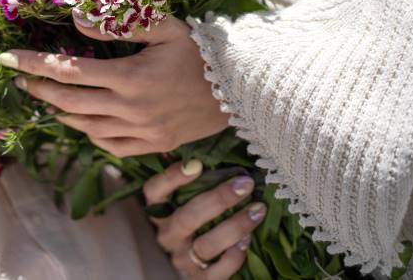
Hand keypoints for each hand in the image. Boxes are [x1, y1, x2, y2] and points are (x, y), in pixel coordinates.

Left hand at [0, 16, 226, 156]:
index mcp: (129, 76)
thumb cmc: (202, 51)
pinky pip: (110, 146)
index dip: (32, 64)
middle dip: (38, 89)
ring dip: (60, 111)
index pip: (67, 70)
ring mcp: (141, 132)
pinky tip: (82, 122)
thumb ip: (119, 22)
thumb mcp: (164, 26)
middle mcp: (130, 109)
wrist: (243, 89)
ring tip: (46, 98)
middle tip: (20, 79)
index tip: (6, 59)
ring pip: (85, 127)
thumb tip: (76, 20)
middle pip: (68, 101)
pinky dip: (89, 134)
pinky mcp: (154, 146)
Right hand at [146, 161, 265, 278]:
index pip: (154, 191)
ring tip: (257, 210)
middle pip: (187, 217)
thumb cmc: (199, 213)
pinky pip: (217, 271)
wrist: (198, 258)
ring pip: (206, 244)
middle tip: (245, 184)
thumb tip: (214, 145)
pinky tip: (248, 240)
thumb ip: (198, 175)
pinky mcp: (200, 278)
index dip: (173, 177)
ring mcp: (182, 257)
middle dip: (219, 199)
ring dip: (235, 225)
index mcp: (158, 209)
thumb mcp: (190, 194)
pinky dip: (234, 256)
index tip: (198, 163)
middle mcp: (166, 234)